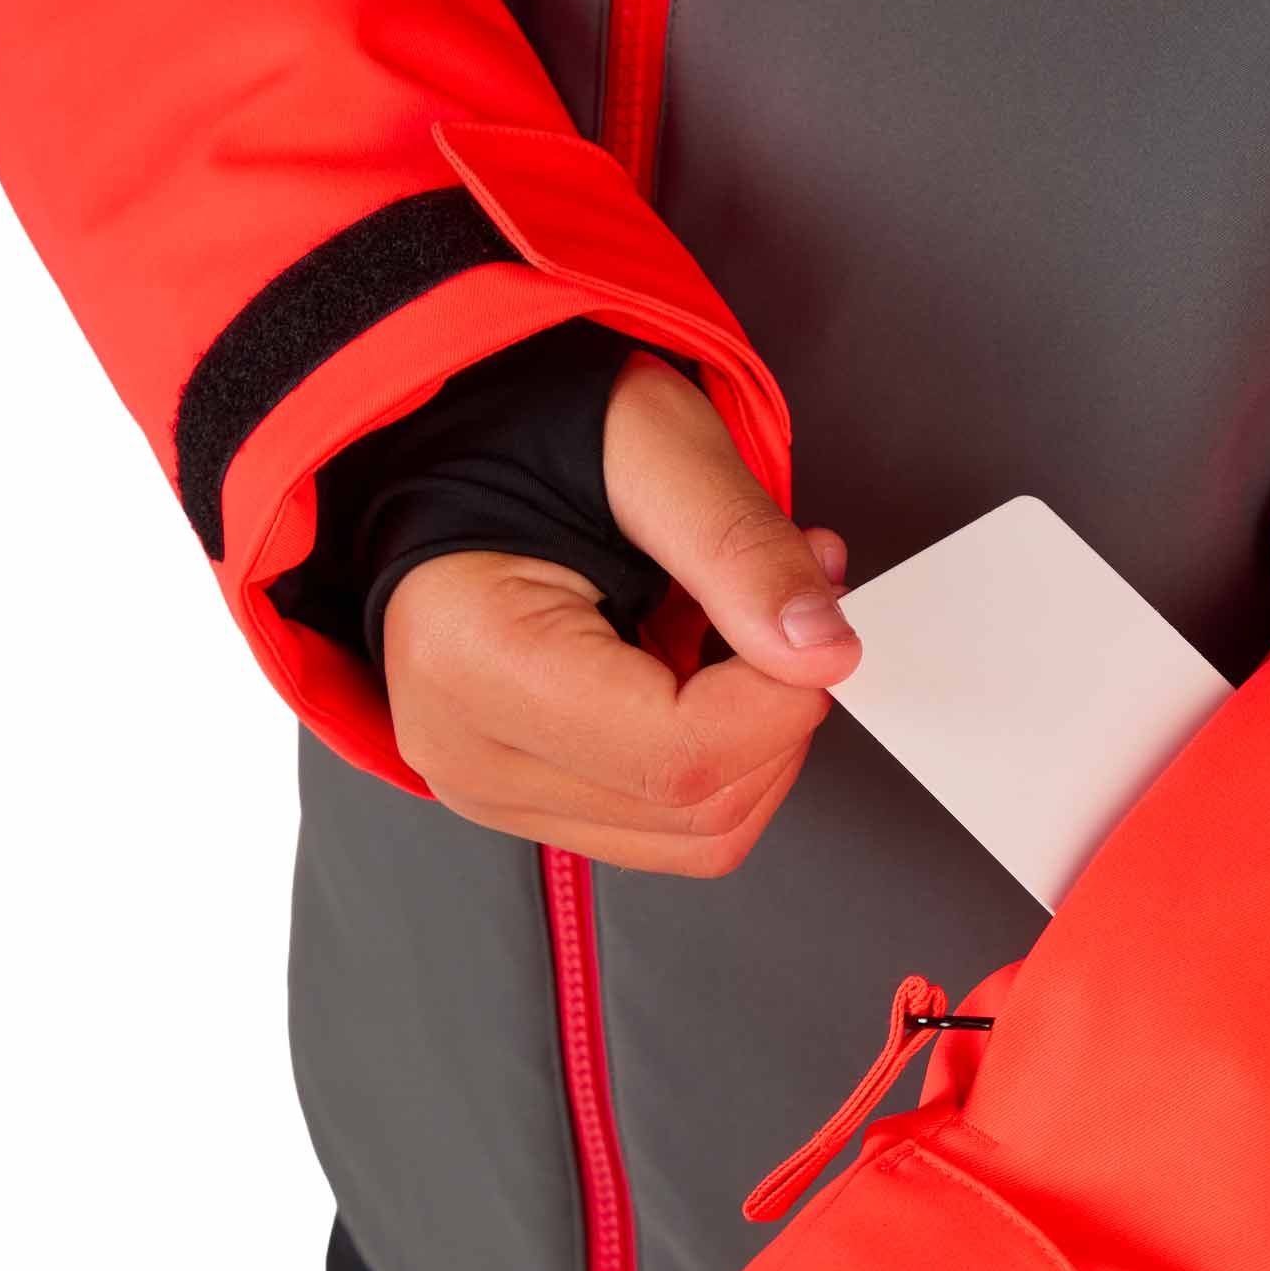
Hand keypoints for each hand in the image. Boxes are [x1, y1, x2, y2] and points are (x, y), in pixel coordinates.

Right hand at [385, 348, 859, 875]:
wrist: (445, 452)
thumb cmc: (524, 434)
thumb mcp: (652, 444)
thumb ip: (742, 549)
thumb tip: (824, 652)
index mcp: (473, 662)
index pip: (680, 755)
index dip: (782, 702)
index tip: (816, 625)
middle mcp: (472, 753)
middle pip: (698, 811)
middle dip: (779, 718)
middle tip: (788, 610)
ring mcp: (496, 791)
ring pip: (697, 836)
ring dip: (755, 742)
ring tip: (738, 633)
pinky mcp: (531, 803)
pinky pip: (670, 827)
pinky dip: (721, 759)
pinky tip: (703, 673)